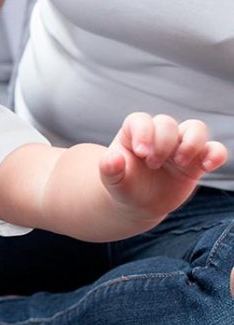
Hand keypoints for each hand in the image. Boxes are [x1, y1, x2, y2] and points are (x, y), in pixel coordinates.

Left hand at [99, 113, 226, 222]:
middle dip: (163, 142)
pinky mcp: (197, 161)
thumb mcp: (112, 180)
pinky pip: (214, 149)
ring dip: (191, 142)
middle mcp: (158, 135)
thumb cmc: (123, 185)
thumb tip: (111, 158)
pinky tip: (207, 166)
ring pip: (195, 128)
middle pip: (167, 123)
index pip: (140, 120)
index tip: (141, 152)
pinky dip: (216, 154)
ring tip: (180, 163)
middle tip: (153, 164)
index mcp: (133, 133)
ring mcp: (179, 146)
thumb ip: (109, 169)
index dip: (143, 132)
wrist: (138, 203)